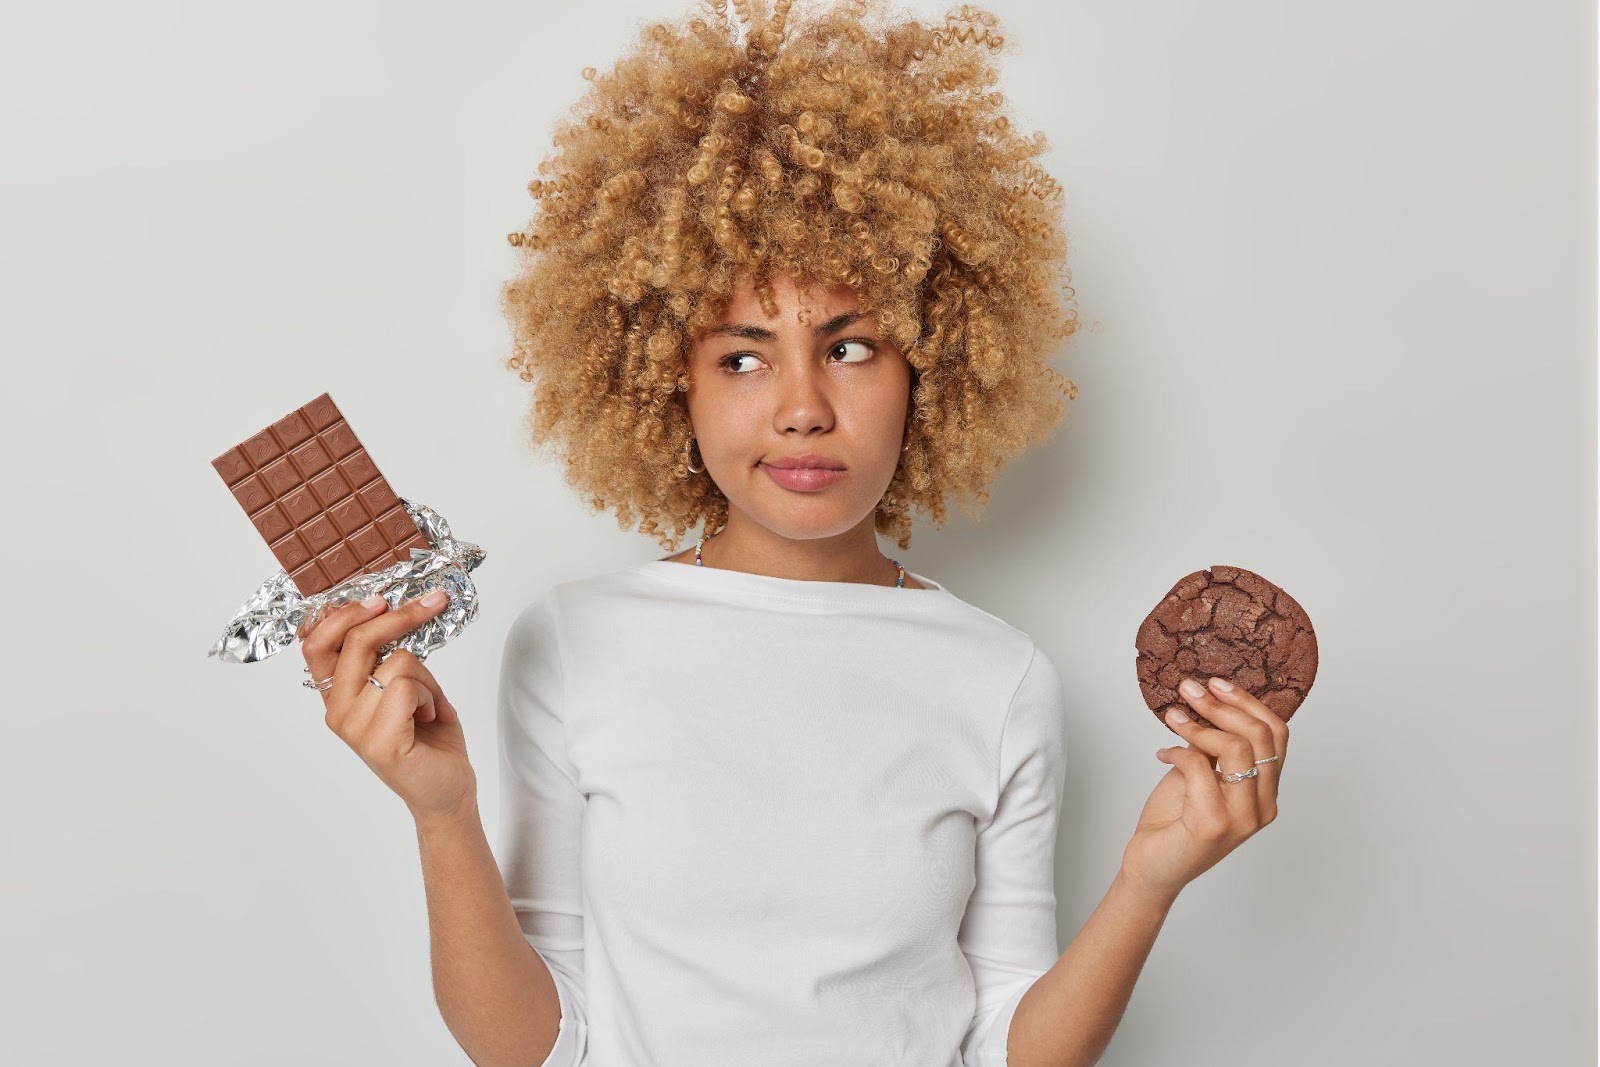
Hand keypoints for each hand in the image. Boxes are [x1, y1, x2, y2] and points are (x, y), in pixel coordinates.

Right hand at [299, 590, 477, 821]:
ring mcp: (354, 727)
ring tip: (429, 706)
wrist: (446, 789)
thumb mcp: (402, 686)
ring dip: (428, 678)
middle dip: (399, 616)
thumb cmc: (427, 736)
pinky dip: (431, 696)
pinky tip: (430, 719)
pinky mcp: (378, 740)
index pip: (317, 643)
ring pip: (397, 662)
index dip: (342, 614)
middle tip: (433, 602)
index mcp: (338, 694)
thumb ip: (386, 657)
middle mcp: (337, 710)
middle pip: (356, 640)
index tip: (379, 597)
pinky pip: (408, 687)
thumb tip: (388, 609)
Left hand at [1119, 675, 1288, 903]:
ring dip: (1199, 724)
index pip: (1277, 735)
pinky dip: (1177, 751)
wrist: (1152, 868)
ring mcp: (1243, 818)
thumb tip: (1210, 702)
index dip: (1248, 703)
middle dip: (1222, 705)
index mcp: (1266, 792)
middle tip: (1190, 689)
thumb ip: (1214, 748)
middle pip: (1261, 736)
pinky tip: (1163, 753)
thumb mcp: (1200, 774)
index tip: (1218, 683)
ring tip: (1173, 716)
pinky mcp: (1214, 824)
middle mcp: (1263, 807)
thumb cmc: (1175, 822)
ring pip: (1236, 747)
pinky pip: (1199, 766)